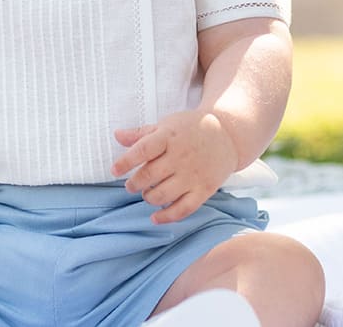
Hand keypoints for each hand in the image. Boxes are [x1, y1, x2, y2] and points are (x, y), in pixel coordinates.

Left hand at [111, 110, 239, 223]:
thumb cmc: (191, 129)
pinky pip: (183, 209)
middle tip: (131, 185)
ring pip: (163, 195)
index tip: (114, 170)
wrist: (228, 135)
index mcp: (169, 137)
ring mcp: (193, 174)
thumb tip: (117, 135)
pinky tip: (155, 218)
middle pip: (150, 176)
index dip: (126, 162)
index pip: (143, 150)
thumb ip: (141, 134)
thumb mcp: (167, 125)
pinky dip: (167, 217)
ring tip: (146, 193)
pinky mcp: (204, 189)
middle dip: (134, 184)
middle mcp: (181, 156)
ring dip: (148, 198)